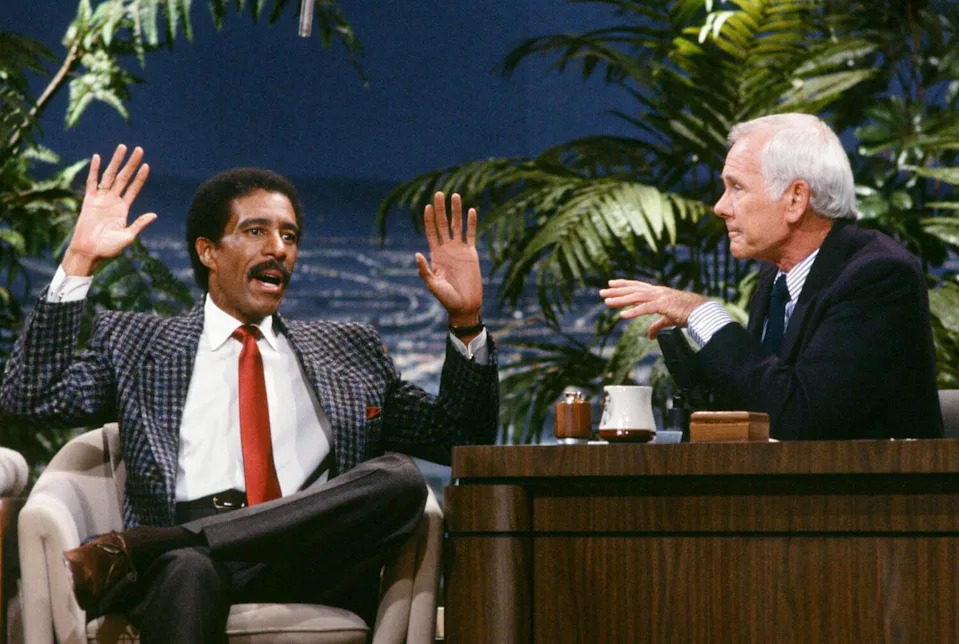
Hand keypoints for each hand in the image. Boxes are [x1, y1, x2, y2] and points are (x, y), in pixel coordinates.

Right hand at [62, 144, 155, 275]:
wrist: (89, 252)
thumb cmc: (108, 248)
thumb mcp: (128, 236)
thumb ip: (139, 224)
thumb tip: (154, 215)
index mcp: (123, 208)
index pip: (134, 188)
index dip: (140, 177)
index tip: (147, 165)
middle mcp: (113, 200)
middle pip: (124, 177)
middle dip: (131, 163)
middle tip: (139, 149)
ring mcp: (101, 199)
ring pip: (110, 175)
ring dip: (116, 162)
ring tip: (122, 148)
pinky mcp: (89, 200)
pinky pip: (91, 182)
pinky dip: (94, 170)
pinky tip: (97, 157)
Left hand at [416, 192, 482, 328]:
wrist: (465, 306)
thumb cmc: (446, 299)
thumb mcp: (433, 285)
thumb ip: (425, 270)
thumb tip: (416, 254)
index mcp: (435, 255)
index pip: (431, 232)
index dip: (429, 219)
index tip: (428, 206)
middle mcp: (446, 249)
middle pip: (442, 224)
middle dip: (441, 209)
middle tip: (439, 193)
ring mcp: (459, 250)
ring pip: (457, 226)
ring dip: (456, 211)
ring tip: (455, 195)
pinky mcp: (471, 253)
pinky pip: (471, 234)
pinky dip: (472, 223)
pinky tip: (471, 210)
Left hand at [600, 279, 706, 337]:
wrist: (701, 312)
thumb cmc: (686, 313)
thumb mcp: (667, 320)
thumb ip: (657, 326)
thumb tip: (649, 336)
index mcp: (658, 292)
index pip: (637, 286)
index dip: (623, 284)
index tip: (611, 283)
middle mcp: (657, 292)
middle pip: (632, 290)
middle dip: (616, 291)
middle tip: (601, 292)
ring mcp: (660, 297)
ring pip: (636, 297)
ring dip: (620, 300)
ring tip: (607, 302)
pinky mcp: (663, 306)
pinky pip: (645, 309)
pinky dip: (633, 312)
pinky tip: (623, 315)